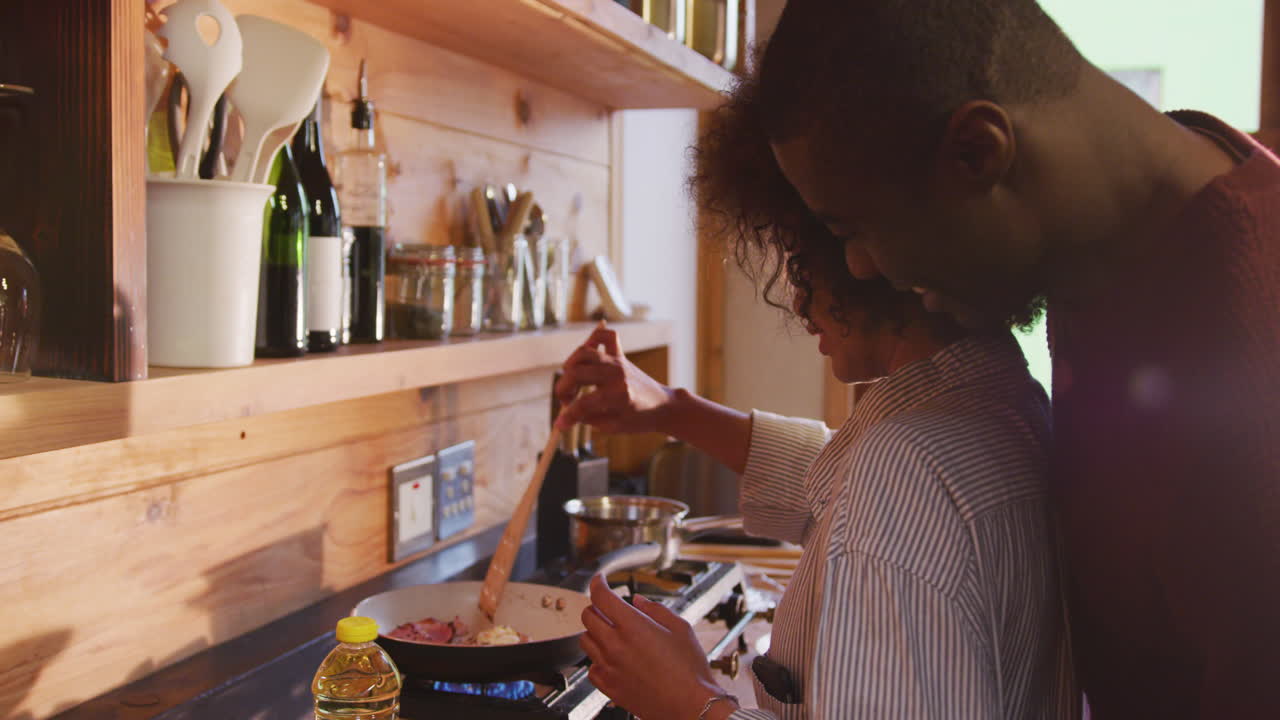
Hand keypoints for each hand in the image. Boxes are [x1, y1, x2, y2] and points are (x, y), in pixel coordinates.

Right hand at [555, 324, 674, 433]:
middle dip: (563, 389)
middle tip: (565, 400)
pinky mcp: (620, 356)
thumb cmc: (640, 419)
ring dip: (570, 366)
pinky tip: (585, 354)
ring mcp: (618, 362)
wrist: (663, 406)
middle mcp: (616, 375)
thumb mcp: (614, 427)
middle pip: (577, 373)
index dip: (567, 417)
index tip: (559, 425)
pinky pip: (606, 337)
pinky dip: (593, 339)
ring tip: (571, 381)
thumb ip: (589, 418)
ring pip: (584, 353)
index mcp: (618, 396)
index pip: (582, 404)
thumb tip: (568, 412)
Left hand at [580, 574, 732, 719]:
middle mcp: (615, 645)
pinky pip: (591, 667)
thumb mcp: (680, 628)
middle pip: (587, 616)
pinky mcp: (608, 687)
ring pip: (585, 640)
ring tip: (611, 633)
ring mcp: (609, 667)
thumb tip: (638, 601)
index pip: (600, 596)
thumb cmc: (689, 670)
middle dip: (596, 606)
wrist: (690, 706)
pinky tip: (612, 658)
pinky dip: (597, 658)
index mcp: (632, 626)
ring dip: (594, 631)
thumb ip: (655, 610)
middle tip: (609, 608)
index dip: (597, 582)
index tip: (599, 580)